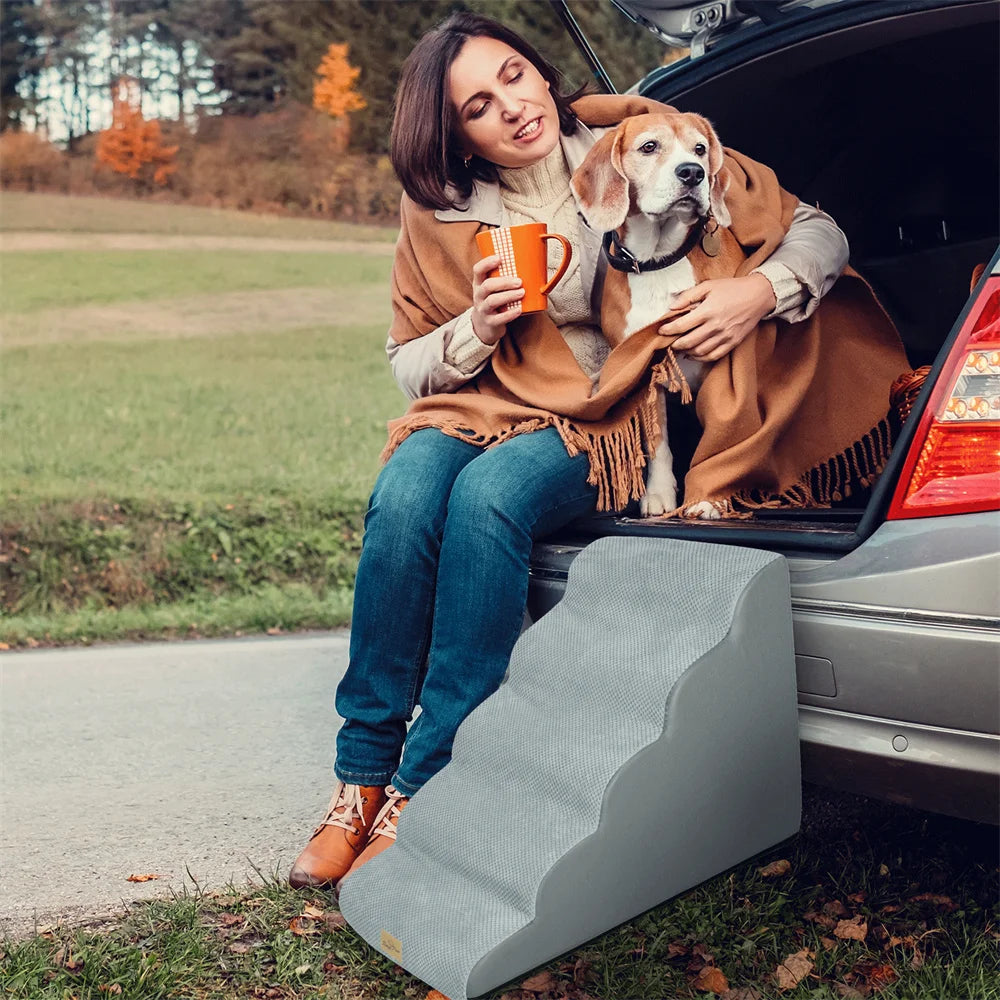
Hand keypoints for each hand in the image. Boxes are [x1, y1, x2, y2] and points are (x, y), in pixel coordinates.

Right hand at [470, 255, 524, 345]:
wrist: (484, 325)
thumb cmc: (493, 300)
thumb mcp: (493, 288)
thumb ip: (503, 277)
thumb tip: (529, 262)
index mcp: (479, 283)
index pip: (478, 270)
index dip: (487, 263)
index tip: (500, 258)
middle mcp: (478, 295)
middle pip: (488, 286)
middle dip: (504, 282)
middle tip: (519, 281)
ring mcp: (483, 309)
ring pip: (492, 301)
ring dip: (508, 296)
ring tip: (521, 293)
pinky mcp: (490, 322)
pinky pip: (499, 318)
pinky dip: (510, 314)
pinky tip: (519, 310)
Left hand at [657, 274, 776, 361]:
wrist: (758, 295)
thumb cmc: (732, 288)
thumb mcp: (708, 286)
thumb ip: (688, 296)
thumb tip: (672, 307)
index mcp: (708, 311)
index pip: (681, 326)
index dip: (668, 330)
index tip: (662, 330)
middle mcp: (715, 326)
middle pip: (688, 342)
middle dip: (675, 344)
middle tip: (669, 341)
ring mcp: (724, 336)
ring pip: (699, 351)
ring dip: (686, 352)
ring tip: (680, 348)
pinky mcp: (732, 342)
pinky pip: (713, 356)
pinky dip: (701, 358)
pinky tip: (694, 355)